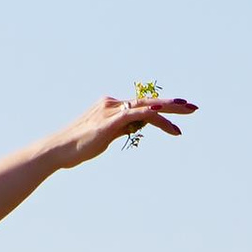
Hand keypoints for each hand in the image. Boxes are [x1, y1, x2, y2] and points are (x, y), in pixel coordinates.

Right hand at [51, 88, 195, 164]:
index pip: (142, 105)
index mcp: (112, 107)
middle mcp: (113, 104)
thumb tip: (136, 126)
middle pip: (149, 101)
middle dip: (173, 105)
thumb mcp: (105, 137)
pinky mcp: (109, 122)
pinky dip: (151, 113)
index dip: (162, 107)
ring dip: (169, 111)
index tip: (180, 110)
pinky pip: (135, 114)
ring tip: (188, 114)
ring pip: (146, 107)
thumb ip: (121, 128)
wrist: (58, 150)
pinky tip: (165, 114)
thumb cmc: (77, 147)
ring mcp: (111, 111)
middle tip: (194, 107)